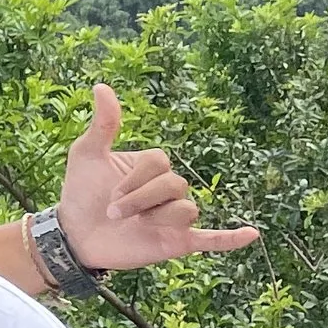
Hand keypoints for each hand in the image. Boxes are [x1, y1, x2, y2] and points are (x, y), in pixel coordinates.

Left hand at [57, 83, 260, 273]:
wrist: (75, 235)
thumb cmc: (81, 192)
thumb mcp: (88, 155)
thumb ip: (104, 124)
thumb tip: (102, 86)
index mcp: (153, 166)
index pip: (160, 162)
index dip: (134, 178)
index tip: (109, 191)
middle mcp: (168, 189)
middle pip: (175, 185)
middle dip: (141, 199)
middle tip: (113, 212)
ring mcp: (174, 216)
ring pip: (187, 210)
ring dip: (158, 218)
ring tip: (135, 225)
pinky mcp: (178, 242)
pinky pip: (212, 238)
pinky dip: (231, 238)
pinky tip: (251, 234)